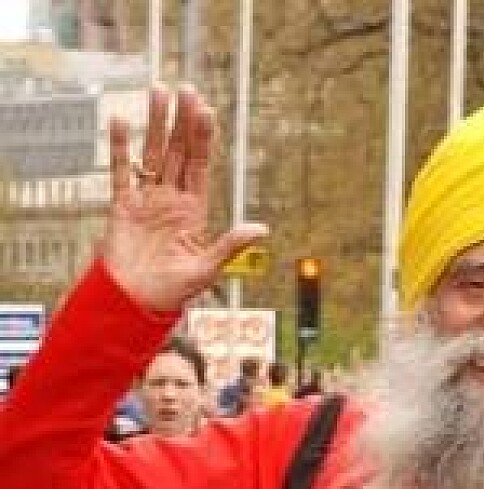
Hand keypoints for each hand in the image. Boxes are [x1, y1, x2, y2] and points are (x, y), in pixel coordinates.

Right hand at [99, 86, 267, 311]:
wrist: (136, 302)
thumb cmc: (173, 292)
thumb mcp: (207, 268)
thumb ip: (231, 245)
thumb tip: (262, 229)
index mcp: (193, 212)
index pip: (200, 166)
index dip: (203, 139)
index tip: (206, 112)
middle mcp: (170, 200)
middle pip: (178, 152)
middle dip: (182, 122)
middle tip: (187, 89)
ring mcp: (146, 200)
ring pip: (152, 153)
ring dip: (155, 124)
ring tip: (158, 91)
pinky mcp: (122, 206)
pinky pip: (120, 171)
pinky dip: (120, 147)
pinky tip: (121, 121)